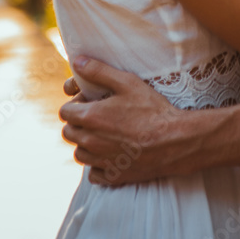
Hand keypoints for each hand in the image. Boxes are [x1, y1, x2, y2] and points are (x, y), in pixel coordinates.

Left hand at [59, 57, 193, 185]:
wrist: (175, 140)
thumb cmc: (152, 109)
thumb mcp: (128, 82)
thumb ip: (99, 71)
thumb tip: (77, 62)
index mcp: (91, 117)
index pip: (64, 112)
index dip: (75, 104)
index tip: (90, 102)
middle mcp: (91, 142)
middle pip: (68, 133)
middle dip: (78, 123)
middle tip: (98, 116)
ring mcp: (101, 161)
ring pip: (79, 153)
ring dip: (86, 143)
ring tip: (105, 134)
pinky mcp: (113, 176)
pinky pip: (93, 173)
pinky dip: (98, 164)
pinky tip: (112, 153)